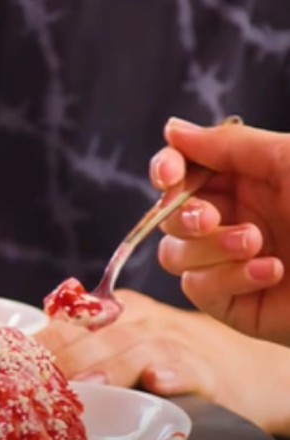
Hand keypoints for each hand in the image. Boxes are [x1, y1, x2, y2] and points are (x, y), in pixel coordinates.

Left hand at [36, 290, 289, 434]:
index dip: (41, 341)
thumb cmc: (157, 359)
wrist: (235, 367)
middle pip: (98, 334)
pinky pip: (189, 369)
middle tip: (36, 379)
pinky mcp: (207, 372)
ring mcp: (174, 344)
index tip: (12, 360)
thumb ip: (62, 342)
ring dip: (110, 367)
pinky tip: (159, 382)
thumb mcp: (110, 343)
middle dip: (65, 356)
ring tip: (84, 385)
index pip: (69, 323)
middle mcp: (140, 321)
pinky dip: (174, 374)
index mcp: (111, 313)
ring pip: (139, 349)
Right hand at [151, 118, 289, 345]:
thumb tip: (172, 129)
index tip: (169, 175)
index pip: (184, 172)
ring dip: (210, 248)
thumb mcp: (289, 162)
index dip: (167, 170)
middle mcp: (234, 221)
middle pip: (168, 215)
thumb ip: (228, 144)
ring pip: (175, 253)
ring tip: (258, 244)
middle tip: (213, 219)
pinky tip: (270, 271)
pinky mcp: (234, 304)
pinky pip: (198, 288)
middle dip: (185, 215)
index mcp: (248, 183)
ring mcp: (230, 265)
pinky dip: (228, 278)